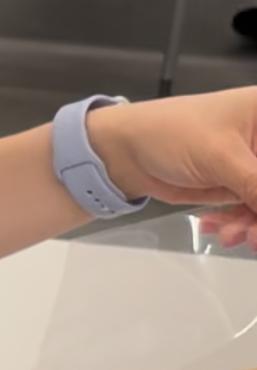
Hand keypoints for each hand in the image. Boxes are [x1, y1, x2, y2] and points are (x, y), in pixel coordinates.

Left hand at [87, 88, 256, 246]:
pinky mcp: (237, 184)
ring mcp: (251, 163)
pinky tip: (220, 230)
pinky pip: (252, 211)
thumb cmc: (169, 133)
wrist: (126, 151)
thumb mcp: (222, 157)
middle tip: (254, 236)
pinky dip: (240, 225)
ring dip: (253, 224)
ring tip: (232, 235)